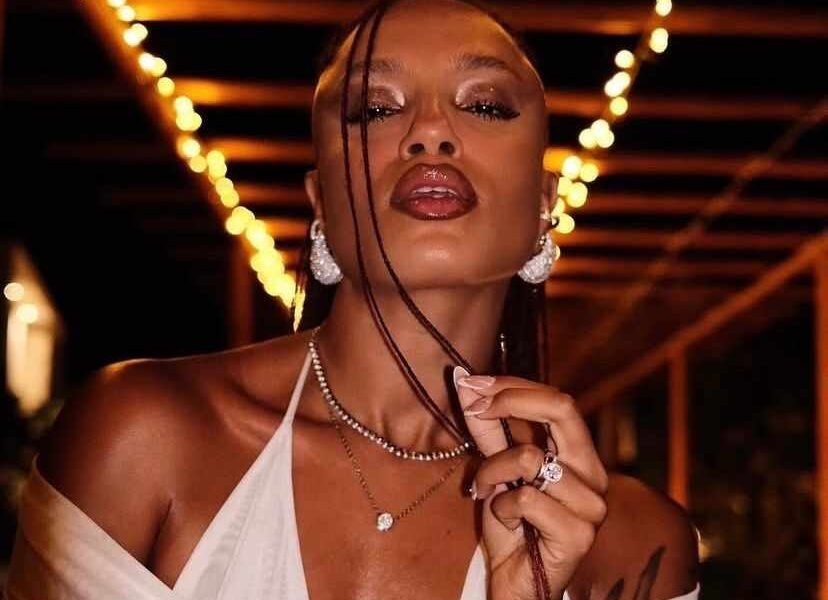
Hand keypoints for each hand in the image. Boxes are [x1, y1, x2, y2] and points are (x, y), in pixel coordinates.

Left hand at [454, 370, 608, 599]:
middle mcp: (593, 474)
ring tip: (485, 492)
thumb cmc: (511, 526)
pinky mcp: (579, 534)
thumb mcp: (494, 469)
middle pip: (563, 409)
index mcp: (579, 455)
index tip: (473, 382)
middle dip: (511, 399)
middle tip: (474, 405)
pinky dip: (501, 507)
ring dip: (492, 471)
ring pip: (530, 457)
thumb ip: (486, 428)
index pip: (558, 400)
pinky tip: (505, 522)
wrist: (515, 584)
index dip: (514, 385)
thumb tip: (464, 381)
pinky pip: (526, 499)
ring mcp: (591, 505)